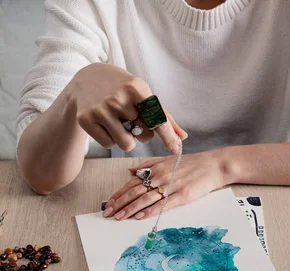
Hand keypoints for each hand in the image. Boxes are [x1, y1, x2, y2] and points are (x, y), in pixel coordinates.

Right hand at [68, 63, 186, 153]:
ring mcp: (101, 109)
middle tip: (131, 120)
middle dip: (141, 133)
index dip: (167, 136)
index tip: (176, 149)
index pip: (156, 118)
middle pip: (143, 136)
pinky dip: (110, 139)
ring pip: (126, 144)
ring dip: (126, 139)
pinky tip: (105, 124)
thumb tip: (182, 137)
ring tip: (119, 123)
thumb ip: (162, 115)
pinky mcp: (86, 119)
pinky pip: (109, 145)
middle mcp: (118, 97)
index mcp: (136, 88)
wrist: (85, 79)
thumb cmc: (121, 88)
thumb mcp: (141, 94)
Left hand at [103, 149, 231, 219]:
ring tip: (119, 217)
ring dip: (131, 209)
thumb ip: (148, 167)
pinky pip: (163, 205)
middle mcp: (161, 176)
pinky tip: (140, 216)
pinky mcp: (182, 195)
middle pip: (136, 191)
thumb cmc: (193, 164)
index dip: (119, 193)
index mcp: (156, 168)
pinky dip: (150, 211)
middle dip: (120, 203)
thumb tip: (130, 172)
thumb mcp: (168, 161)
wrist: (215, 165)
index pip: (133, 182)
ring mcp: (172, 186)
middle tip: (108, 213)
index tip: (109, 203)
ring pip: (146, 198)